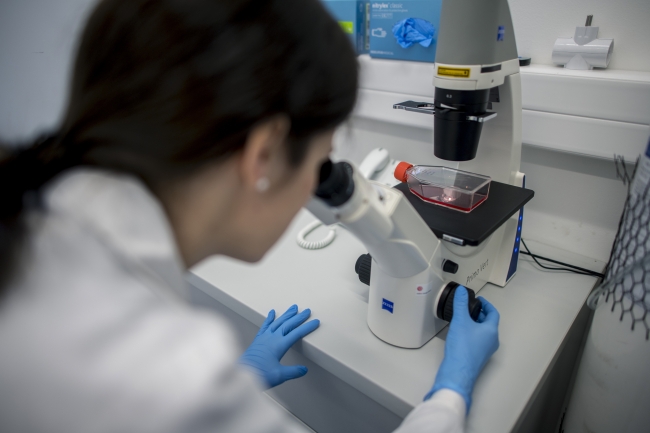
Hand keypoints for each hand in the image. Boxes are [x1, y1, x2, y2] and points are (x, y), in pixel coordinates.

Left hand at [239, 305, 319, 388]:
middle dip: (299, 317)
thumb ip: (293, 372)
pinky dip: (269, 318)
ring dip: (286, 314)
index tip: (315, 322)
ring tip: (293, 308)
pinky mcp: (258, 340)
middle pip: (288, 324)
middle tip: (307, 311)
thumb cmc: (258, 374)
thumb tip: (303, 370)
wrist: (241, 374)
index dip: (307, 327)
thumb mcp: (279, 375)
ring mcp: (264, 337)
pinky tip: (272, 313)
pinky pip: (265, 325)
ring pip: (278, 322)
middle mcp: (272, 338)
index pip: (297, 333)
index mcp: (279, 345)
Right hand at [426, 287, 499, 411]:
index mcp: (491, 331)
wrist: (457, 371)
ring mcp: (486, 351)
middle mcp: (492, 341)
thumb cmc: (462, 346)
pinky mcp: (478, 357)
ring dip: (476, 324)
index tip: (478, 300)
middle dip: (480, 314)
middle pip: (489, 323)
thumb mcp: (460, 321)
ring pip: (484, 333)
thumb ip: (461, 304)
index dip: (486, 305)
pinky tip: (461, 333)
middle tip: (469, 308)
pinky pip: (478, 341)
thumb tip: (462, 290)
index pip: (493, 313)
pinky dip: (473, 333)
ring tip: (464, 319)